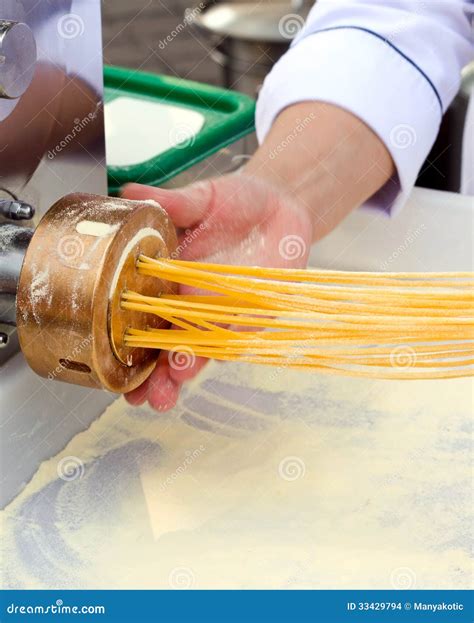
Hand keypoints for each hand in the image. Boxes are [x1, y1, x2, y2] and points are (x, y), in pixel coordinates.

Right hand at [122, 172, 312, 411]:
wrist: (282, 205)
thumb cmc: (237, 202)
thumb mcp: (203, 198)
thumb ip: (172, 203)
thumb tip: (128, 195)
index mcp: (168, 281)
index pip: (142, 320)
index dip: (128, 349)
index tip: (113, 372)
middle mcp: (191, 304)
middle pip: (169, 346)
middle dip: (158, 375)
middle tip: (147, 394)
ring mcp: (223, 313)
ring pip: (203, 350)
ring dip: (188, 367)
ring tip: (175, 378)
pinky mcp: (255, 316)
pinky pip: (242, 337)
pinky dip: (231, 348)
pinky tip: (218, 356)